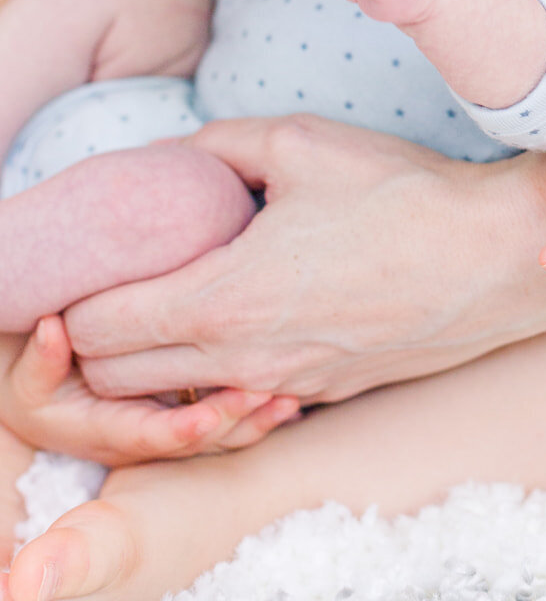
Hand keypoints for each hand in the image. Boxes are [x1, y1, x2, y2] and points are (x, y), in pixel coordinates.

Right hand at [0, 320, 298, 466]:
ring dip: (256, 418)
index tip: (212, 413)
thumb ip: (43, 358)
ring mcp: (171, 425)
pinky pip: (230, 418)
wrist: (51, 388)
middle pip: (197, 439)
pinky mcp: (190, 409)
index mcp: (109, 433)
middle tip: (269, 395)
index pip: (150, 436)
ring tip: (291, 397)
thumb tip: (53, 328)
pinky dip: (260, 410)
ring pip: (221, 434)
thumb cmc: (40, 377)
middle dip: (234, 421)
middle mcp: (147, 436)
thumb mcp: (30, 374)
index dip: (182, 427)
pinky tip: (293, 392)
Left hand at [63, 117, 545, 402]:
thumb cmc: (401, 194)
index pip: (98, 329)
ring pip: (174, 400)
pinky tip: (251, 316)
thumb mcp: (300, 141)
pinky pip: (237, 400)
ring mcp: (284, 389)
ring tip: (185, 296)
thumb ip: (219, 145)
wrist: (496, 258)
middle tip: (128, 277)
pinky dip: (218, 372)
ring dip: (157, 360)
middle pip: (118, 381)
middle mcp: (245, 362)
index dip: (80, 294)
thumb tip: (179, 154)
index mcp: (225, 299)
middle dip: (102, 335)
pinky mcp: (320, 395)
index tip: (99, 257)